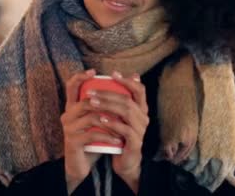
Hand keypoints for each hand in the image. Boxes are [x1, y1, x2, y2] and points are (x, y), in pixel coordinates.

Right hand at [61, 69, 122, 192]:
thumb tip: (132, 78)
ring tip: (124, 126)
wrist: (82, 164)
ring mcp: (68, 128)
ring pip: (91, 117)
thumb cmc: (94, 138)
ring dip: (111, 122)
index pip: (71, 86)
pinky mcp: (72, 141)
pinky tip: (118, 140)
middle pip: (86, 101)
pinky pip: (92, 134)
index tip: (93, 71)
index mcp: (73, 106)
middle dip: (108, 103)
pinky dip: (107, 136)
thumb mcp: (101, 119)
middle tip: (125, 107)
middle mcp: (67, 114)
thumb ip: (110, 103)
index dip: (79, 76)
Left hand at [89, 71, 148, 191]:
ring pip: (127, 112)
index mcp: (141, 109)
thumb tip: (113, 76)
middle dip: (109, 94)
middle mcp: (143, 117)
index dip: (127, 81)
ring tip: (92, 103)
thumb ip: (117, 100)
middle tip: (91, 92)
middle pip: (128, 100)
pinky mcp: (135, 142)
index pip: (140, 89)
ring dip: (108, 106)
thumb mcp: (119, 116)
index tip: (113, 73)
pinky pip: (125, 130)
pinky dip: (113, 123)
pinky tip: (101, 120)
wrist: (124, 160)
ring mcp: (141, 130)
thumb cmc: (119, 134)